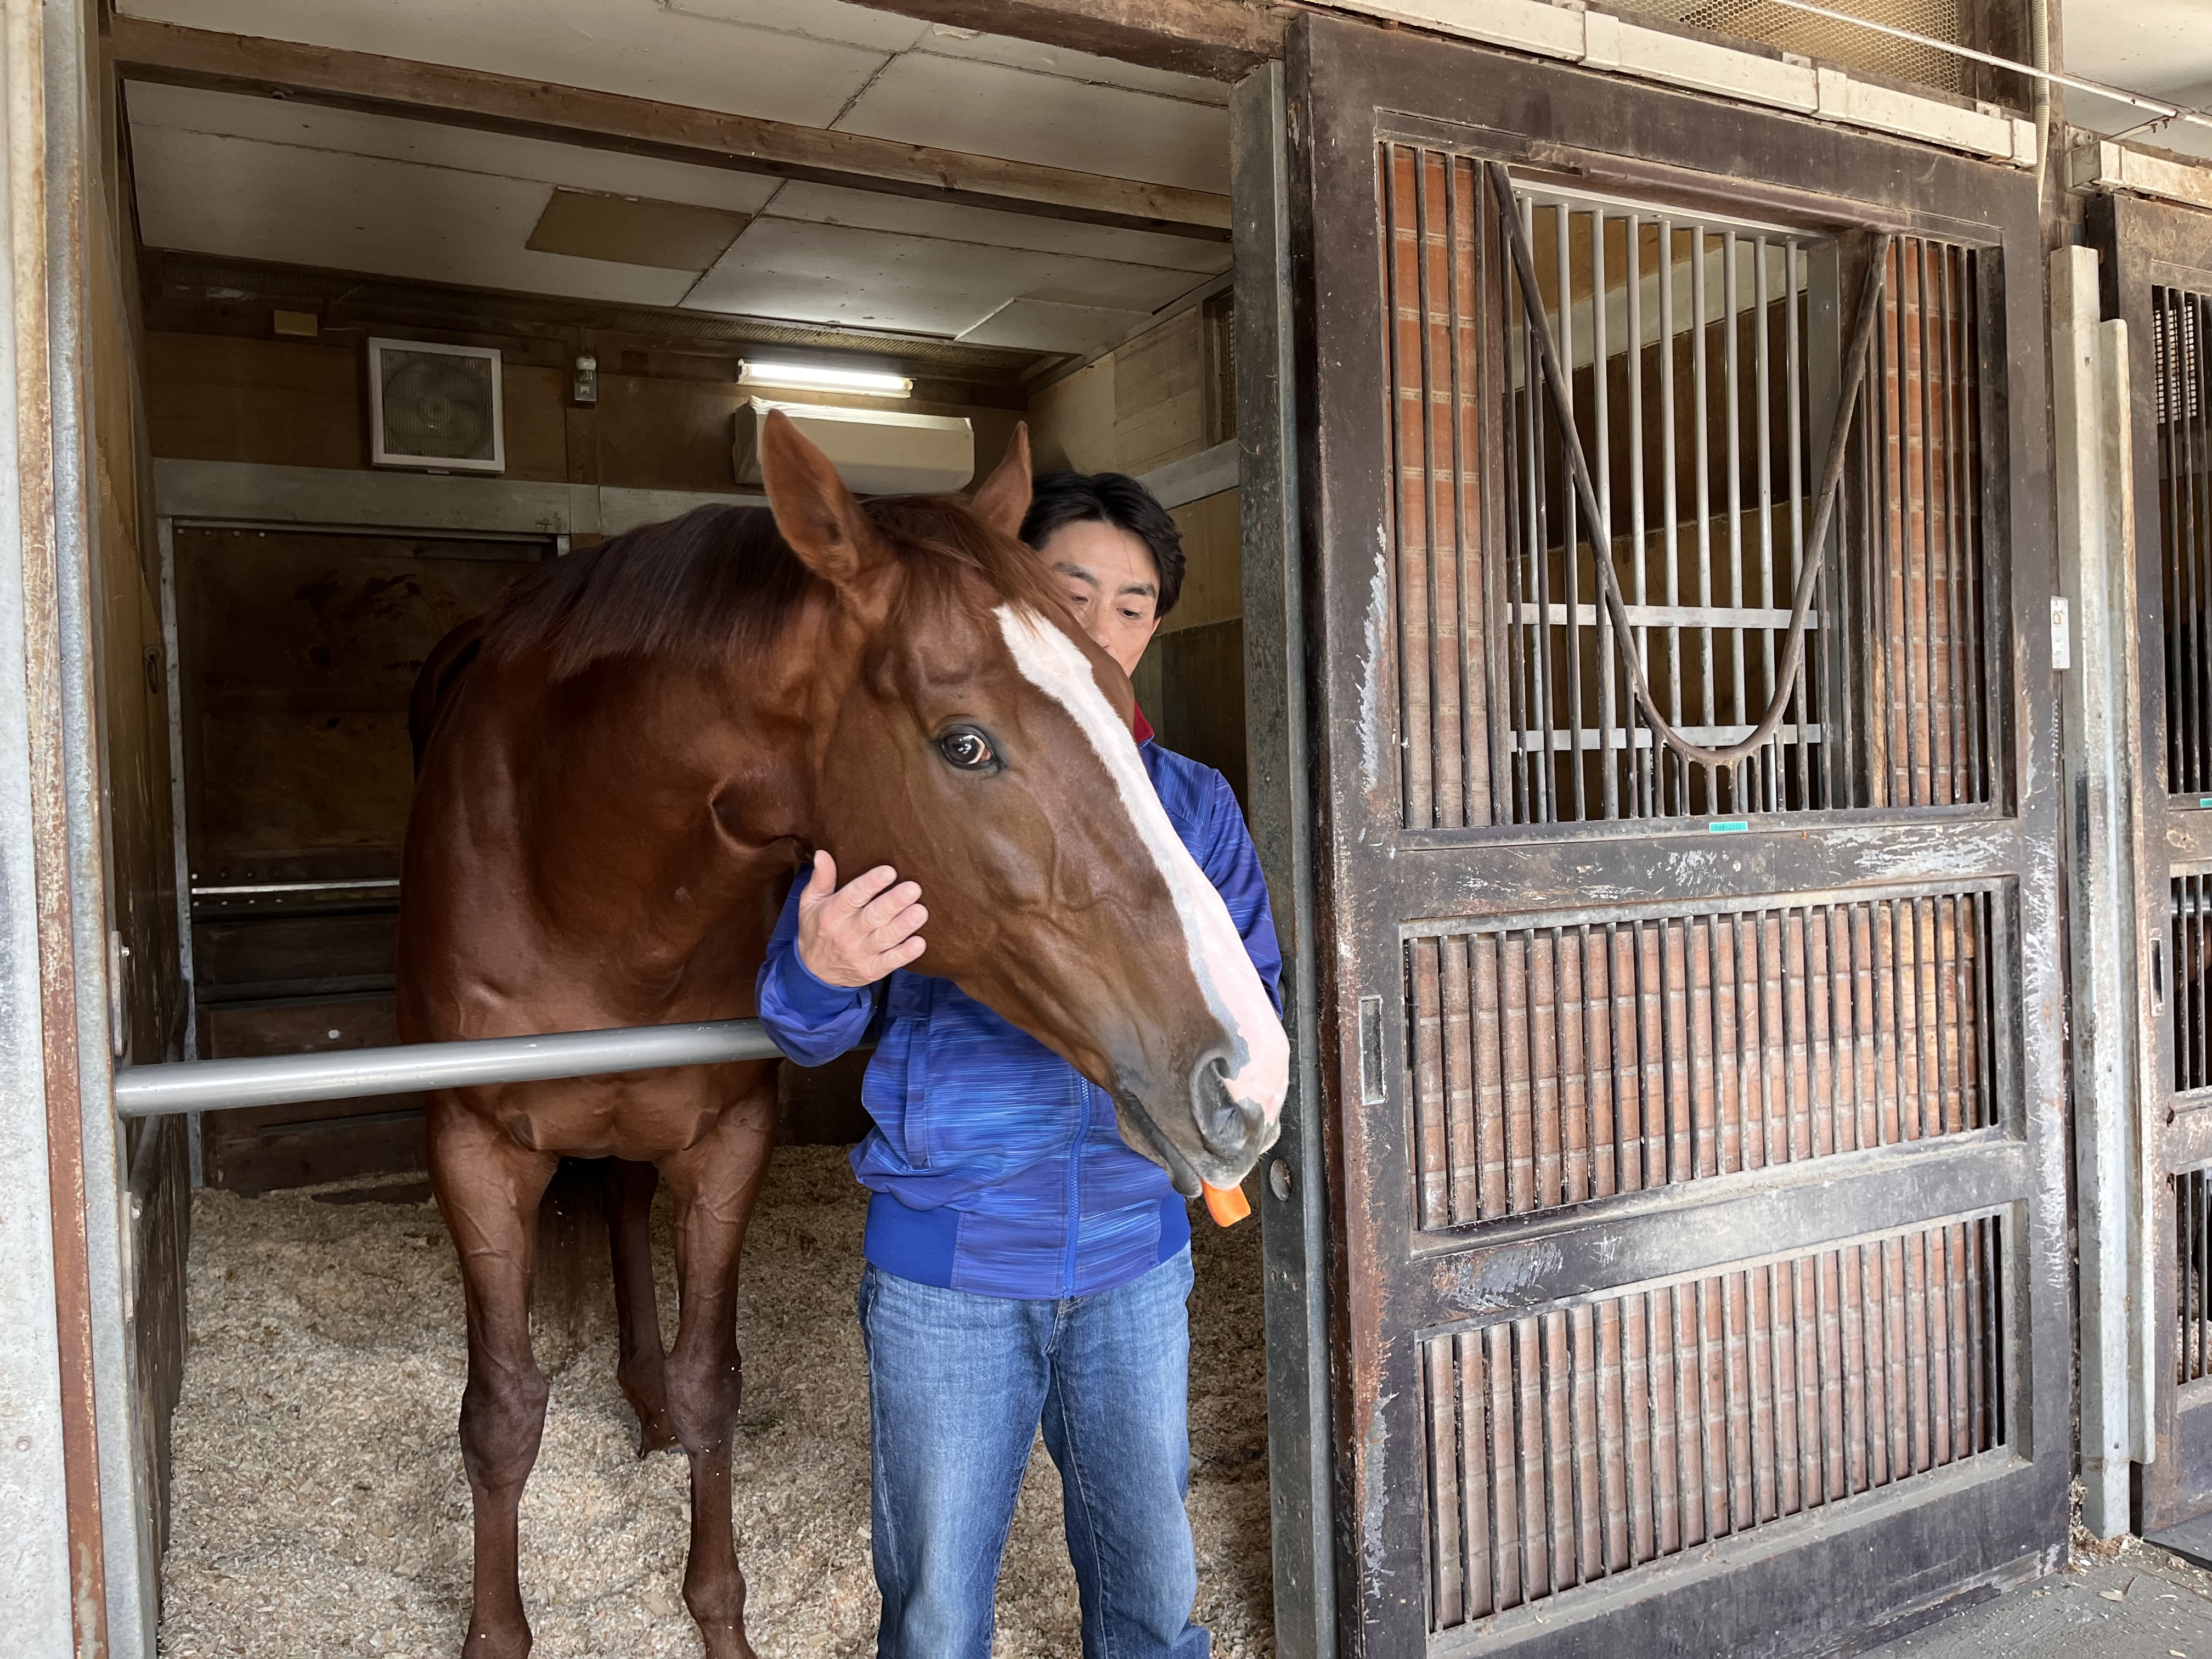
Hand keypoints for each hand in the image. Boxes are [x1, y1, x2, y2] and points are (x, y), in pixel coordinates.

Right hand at [794, 851, 926, 987]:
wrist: (814, 972)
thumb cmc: (817, 928)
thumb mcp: (810, 903)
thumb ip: (821, 879)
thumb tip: (823, 854)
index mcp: (831, 914)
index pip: (852, 897)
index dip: (870, 884)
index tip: (889, 872)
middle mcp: (845, 934)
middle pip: (873, 917)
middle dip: (894, 902)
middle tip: (913, 889)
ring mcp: (859, 954)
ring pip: (884, 939)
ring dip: (903, 926)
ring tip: (921, 912)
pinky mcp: (871, 970)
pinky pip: (890, 962)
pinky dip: (905, 954)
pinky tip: (919, 943)